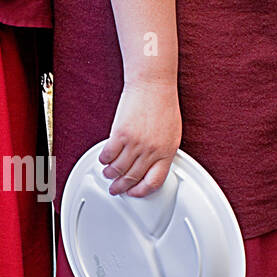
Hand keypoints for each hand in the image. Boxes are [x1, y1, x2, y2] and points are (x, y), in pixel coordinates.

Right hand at [99, 80, 180, 196]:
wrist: (153, 85)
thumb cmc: (163, 104)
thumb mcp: (172, 133)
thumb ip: (162, 152)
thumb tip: (150, 166)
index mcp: (167, 152)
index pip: (154, 182)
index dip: (141, 191)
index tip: (134, 192)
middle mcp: (151, 150)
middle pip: (132, 178)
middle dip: (121, 187)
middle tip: (115, 188)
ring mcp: (135, 143)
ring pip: (118, 169)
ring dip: (110, 174)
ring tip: (108, 173)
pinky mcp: (121, 134)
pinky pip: (108, 155)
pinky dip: (104, 159)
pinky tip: (104, 159)